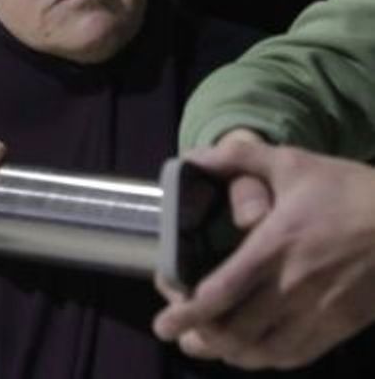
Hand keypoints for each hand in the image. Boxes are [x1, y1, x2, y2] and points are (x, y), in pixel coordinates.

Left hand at [153, 135, 374, 369]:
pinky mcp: (342, 325)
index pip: (220, 292)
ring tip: (211, 349)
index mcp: (274, 247)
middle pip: (236, 330)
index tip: (162, 325)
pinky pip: (299, 353)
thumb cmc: (351, 191)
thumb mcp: (294, 163)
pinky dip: (271, 359)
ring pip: (266, 349)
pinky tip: (258, 353)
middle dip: (202, 339)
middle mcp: (292, 286)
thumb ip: (240, 157)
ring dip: (233, 354)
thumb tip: (194, 156)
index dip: (188, 313)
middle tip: (181, 337)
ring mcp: (319, 311)